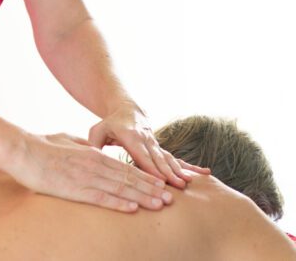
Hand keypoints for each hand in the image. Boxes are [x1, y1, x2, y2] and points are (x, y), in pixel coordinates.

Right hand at [6, 130, 172, 212]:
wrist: (23, 150)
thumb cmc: (42, 146)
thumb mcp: (66, 140)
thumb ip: (82, 144)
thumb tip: (90, 146)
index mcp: (92, 153)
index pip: (124, 166)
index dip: (144, 176)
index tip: (159, 184)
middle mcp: (94, 164)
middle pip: (128, 178)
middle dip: (150, 189)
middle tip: (169, 198)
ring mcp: (85, 177)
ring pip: (120, 188)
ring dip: (142, 197)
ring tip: (159, 205)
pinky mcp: (74, 189)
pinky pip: (101, 198)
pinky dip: (119, 203)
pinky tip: (133, 208)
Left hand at [88, 102, 211, 188]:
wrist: (128, 109)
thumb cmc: (110, 123)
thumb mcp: (97, 130)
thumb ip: (93, 144)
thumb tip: (90, 157)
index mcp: (130, 136)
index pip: (141, 154)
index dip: (150, 167)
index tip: (159, 180)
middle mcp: (146, 140)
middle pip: (158, 159)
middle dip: (168, 173)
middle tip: (178, 186)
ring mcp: (155, 144)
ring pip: (169, 159)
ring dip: (179, 171)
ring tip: (189, 182)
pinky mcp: (161, 148)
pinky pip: (176, 158)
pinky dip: (189, 166)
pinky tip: (204, 173)